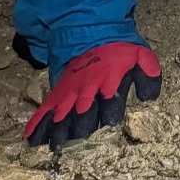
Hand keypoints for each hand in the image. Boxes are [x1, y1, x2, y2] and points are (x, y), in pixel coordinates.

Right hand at [24, 42, 161, 148]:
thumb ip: (148, 76)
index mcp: (109, 84)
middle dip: (80, 132)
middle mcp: (87, 91)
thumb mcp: (141, 57)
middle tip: (75, 147)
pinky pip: (45, 109)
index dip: (109, 119)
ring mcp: (70, 92)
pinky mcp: (58, 92)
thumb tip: (148, 97)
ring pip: (63, 116)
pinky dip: (38, 124)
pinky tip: (31, 139)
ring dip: (58, 132)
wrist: (92, 31)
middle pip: (83, 117)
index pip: (110, 109)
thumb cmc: (119, 50)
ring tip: (53, 148)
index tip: (108, 128)